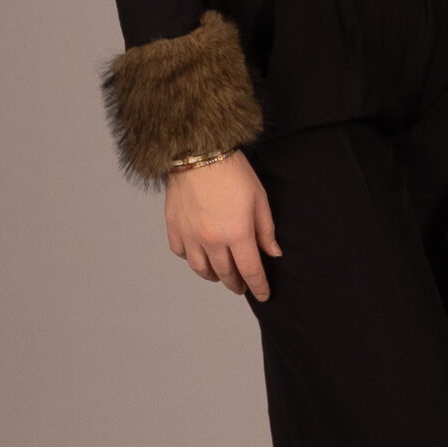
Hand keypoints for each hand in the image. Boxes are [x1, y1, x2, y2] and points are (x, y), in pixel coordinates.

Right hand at [164, 154, 279, 301]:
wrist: (198, 151)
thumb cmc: (232, 171)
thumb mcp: (259, 199)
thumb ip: (266, 230)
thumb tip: (273, 253)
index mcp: (237, 233)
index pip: (250, 271)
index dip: (259, 286)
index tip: (263, 295)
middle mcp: (212, 240)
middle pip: (226, 273)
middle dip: (237, 284)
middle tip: (243, 286)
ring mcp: (190, 235)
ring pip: (201, 269)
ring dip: (214, 276)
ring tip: (222, 276)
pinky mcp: (174, 226)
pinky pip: (181, 253)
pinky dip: (191, 259)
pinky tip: (200, 256)